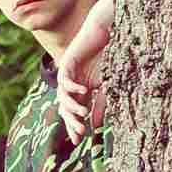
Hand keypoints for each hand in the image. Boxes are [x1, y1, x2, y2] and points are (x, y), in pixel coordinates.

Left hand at [56, 0, 112, 139]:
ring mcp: (68, 73)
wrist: (105, 31)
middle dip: (71, 120)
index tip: (79, 140)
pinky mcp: (67, 62)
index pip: (74, 112)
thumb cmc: (108, 55)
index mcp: (81, 90)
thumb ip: (100, 104)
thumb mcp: (107, 85)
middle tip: (79, 133)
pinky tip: (82, 91)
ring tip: (82, 114)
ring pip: (62, 95)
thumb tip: (95, 126)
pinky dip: (72, 85)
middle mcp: (72, 83)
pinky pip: (64, 78)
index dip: (75, 125)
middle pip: (65, 107)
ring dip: (72, 106)